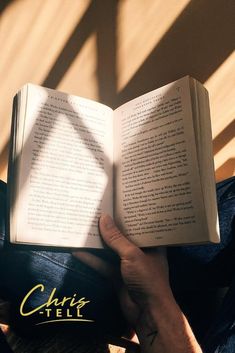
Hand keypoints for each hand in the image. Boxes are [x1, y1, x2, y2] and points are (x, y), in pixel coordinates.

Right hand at [74, 215, 201, 352]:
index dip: (128, 214)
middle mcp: (139, 252)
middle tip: (95, 211)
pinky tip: (78, 250)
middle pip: (121, 236)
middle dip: (109, 227)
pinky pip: (102, 264)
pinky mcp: (116, 276)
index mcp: (150, 244)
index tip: (115, 202)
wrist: (147, 313)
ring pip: (109, 250)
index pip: (139, 225)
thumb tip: (103, 218)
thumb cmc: (147, 279)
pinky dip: (91, 259)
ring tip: (83, 227)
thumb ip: (116, 238)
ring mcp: (127, 264)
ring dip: (97, 242)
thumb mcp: (132, 254)